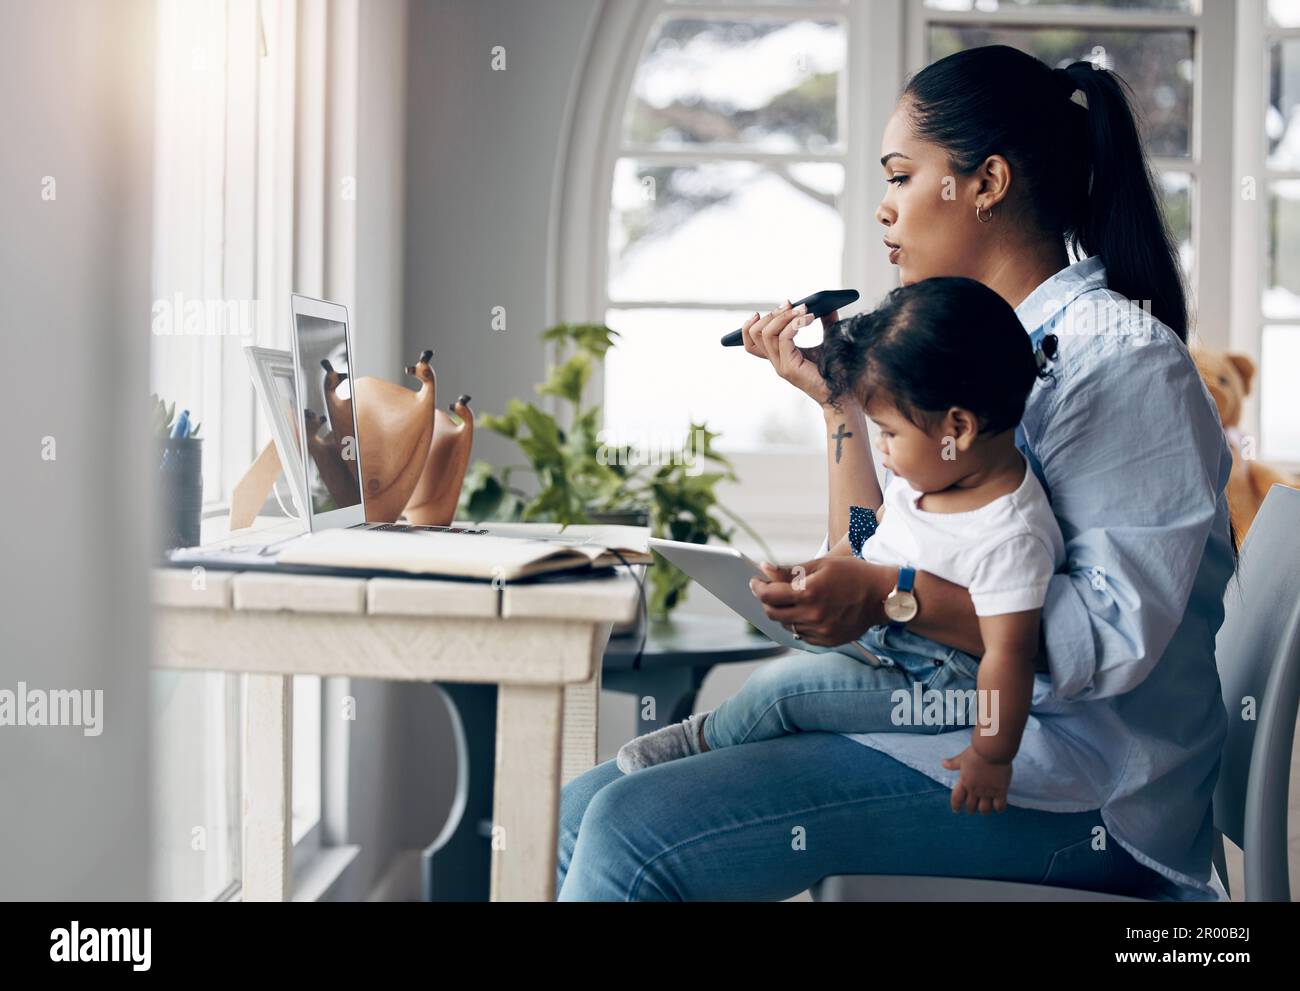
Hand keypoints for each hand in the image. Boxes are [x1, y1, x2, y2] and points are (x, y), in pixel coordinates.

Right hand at [740, 302, 840, 405]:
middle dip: (771, 315)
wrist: (844, 393)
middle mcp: (777, 362)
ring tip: (802, 309)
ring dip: (783, 316)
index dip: (748, 326)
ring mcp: (781, 366)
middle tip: (789, 303)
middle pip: (755, 335)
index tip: (759, 312)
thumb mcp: (827, 341)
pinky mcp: (790, 368)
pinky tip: (809, 318)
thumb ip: (826, 323)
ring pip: (766, 334)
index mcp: (780, 357)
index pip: (751, 344)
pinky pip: (783, 339)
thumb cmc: (836, 371)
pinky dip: (794, 324)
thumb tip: (828, 305)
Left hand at [748, 555, 886, 645]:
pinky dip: (799, 624)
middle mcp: (813, 614)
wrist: (882, 596)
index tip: (755, 582)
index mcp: (809, 592)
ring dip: (783, 613)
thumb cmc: (852, 574)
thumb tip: (764, 569)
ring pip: (787, 625)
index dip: (757, 588)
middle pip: (772, 613)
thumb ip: (789, 571)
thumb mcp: (820, 565)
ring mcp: (820, 630)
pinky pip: (802, 635)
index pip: (768, 595)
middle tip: (768, 591)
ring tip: (792, 600)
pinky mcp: (828, 641)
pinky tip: (807, 612)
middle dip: (766, 601)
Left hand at [941, 746, 1011, 814]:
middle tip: (972, 809)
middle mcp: (974, 789)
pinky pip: (999, 806)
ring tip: (986, 809)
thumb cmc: (977, 752)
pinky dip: (999, 808)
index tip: (956, 810)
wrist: (992, 750)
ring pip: (984, 810)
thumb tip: (943, 763)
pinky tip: (999, 806)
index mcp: (964, 781)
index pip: (956, 798)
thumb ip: (953, 763)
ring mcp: (987, 791)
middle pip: (971, 807)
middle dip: (971, 809)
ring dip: (984, 811)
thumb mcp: (962, 758)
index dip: (956, 806)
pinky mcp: (1000, 791)